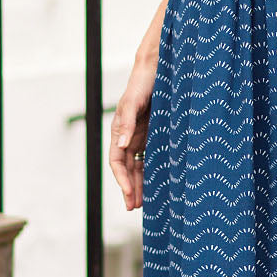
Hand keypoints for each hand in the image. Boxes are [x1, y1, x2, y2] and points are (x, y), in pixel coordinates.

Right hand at [109, 55, 158, 211]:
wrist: (159, 68)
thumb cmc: (143, 83)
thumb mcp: (133, 101)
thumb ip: (127, 122)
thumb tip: (121, 145)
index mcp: (119, 130)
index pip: (117, 161)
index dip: (122, 179)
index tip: (130, 194)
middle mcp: (129, 136)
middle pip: (127, 168)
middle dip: (130, 188)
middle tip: (135, 208)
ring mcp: (141, 136)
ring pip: (139, 166)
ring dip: (140, 184)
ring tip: (144, 204)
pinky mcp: (154, 134)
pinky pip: (151, 157)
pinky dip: (152, 171)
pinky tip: (159, 184)